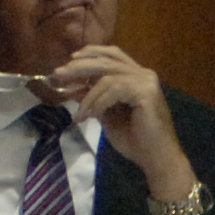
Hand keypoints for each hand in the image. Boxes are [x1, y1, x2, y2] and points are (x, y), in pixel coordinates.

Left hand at [44, 45, 200, 214]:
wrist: (156, 159)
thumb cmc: (136, 141)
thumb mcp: (107, 116)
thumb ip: (94, 100)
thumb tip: (73, 89)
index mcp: (137, 76)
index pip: (111, 56)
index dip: (90, 55)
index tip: (69, 62)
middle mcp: (143, 73)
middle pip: (106, 60)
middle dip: (79, 66)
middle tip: (58, 74)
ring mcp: (146, 80)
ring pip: (107, 76)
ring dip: (86, 93)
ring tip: (74, 106)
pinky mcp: (145, 90)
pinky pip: (113, 89)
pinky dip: (97, 101)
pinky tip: (88, 115)